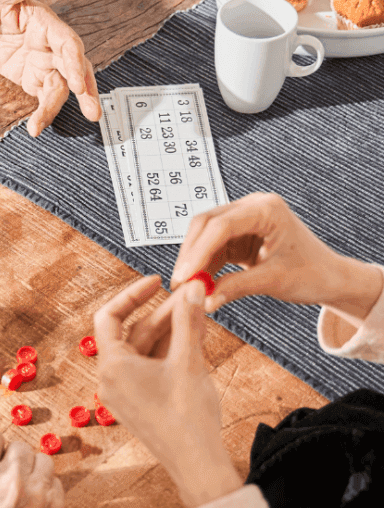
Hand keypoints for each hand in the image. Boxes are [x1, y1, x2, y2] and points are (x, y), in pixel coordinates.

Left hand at [0, 0, 100, 135]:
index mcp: (47, 23)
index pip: (68, 43)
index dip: (75, 62)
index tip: (77, 81)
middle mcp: (51, 45)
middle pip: (74, 69)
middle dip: (85, 91)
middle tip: (93, 113)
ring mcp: (44, 63)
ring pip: (60, 88)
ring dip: (54, 108)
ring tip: (39, 127)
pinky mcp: (33, 78)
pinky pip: (43, 97)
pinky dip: (42, 113)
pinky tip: (35, 127)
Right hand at [0, 429, 63, 507]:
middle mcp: (10, 480)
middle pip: (18, 446)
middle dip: (11, 460)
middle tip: (5, 478)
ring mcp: (37, 494)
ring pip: (42, 460)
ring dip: (31, 471)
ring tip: (23, 489)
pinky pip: (56, 483)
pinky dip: (47, 490)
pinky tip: (34, 506)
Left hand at [95, 275, 240, 507]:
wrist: (196, 465)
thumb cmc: (188, 419)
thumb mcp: (189, 361)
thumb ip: (188, 321)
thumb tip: (193, 288)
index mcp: (112, 367)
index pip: (109, 316)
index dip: (132, 294)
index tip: (157, 282)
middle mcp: (110, 379)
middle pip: (132, 332)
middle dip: (162, 312)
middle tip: (191, 294)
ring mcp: (123, 392)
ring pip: (143, 349)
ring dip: (168, 330)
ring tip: (197, 311)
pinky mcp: (138, 401)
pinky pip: (148, 366)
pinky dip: (167, 350)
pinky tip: (192, 336)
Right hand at [170, 193, 382, 319]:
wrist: (328, 276)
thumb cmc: (312, 274)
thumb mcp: (274, 281)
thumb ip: (236, 288)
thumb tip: (203, 301)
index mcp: (267, 209)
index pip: (221, 226)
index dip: (198, 251)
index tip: (184, 277)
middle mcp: (252, 207)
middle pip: (205, 223)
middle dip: (190, 254)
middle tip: (179, 284)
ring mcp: (243, 219)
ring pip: (203, 234)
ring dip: (193, 260)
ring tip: (185, 288)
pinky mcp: (237, 234)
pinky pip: (210, 247)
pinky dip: (202, 265)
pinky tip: (198, 283)